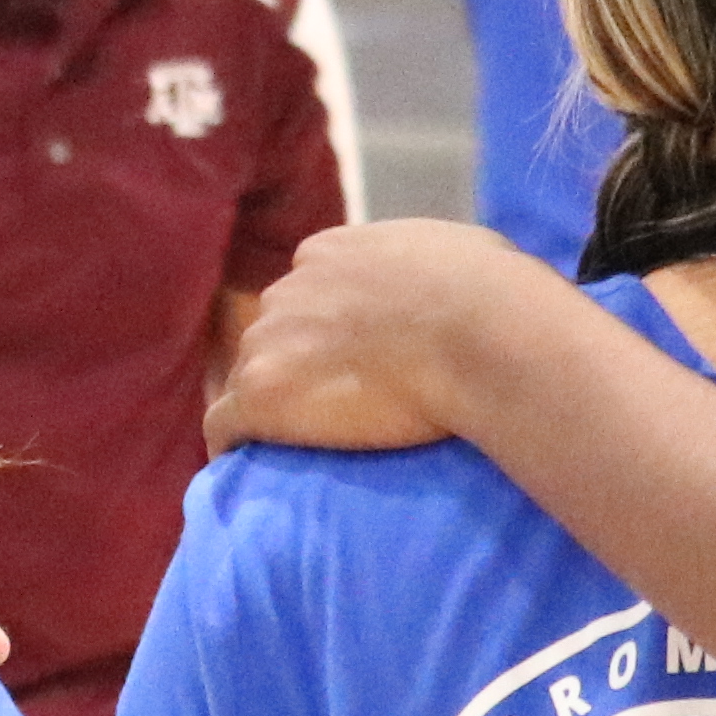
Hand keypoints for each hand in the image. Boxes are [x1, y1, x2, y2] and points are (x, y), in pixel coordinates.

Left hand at [206, 219, 563, 455]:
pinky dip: (232, 442)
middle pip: (275, 330)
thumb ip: (422, 262)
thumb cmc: (492, 295)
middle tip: (334, 403)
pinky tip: (244, 464)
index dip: (324, 326)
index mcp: (331, 253)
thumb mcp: (455, 251)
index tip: (346, 357)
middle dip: (295, 360)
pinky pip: (223, 423)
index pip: (308, 289)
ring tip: (299, 441)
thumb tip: (447, 278)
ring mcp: (270, 340)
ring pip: (248, 373)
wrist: (481, 335)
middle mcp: (290, 288)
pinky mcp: (263, 394)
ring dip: (269, 402)